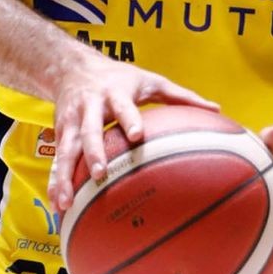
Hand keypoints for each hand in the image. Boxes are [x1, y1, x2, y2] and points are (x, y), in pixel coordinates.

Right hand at [48, 56, 216, 213]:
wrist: (72, 66)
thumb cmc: (119, 77)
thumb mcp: (150, 80)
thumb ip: (181, 95)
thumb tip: (217, 109)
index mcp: (115, 93)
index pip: (123, 106)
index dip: (129, 119)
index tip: (137, 135)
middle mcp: (90, 106)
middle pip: (89, 130)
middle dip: (93, 152)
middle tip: (100, 174)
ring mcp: (71, 120)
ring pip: (66, 149)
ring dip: (65, 176)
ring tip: (66, 202)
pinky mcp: (59, 132)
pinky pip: (56, 160)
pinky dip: (55, 183)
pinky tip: (58, 207)